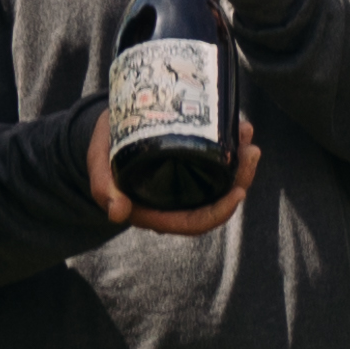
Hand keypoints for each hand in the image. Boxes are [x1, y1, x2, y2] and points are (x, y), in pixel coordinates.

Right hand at [84, 110, 262, 237]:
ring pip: (222, 179)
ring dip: (240, 160)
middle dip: (239, 178)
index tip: (238, 192)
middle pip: (216, 200)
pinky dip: (230, 144)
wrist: (105, 130)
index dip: (218, 213)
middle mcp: (176, 200)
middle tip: (251, 151)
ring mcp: (186, 180)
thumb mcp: (98, 164)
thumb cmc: (103, 150)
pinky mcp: (191, 161)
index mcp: (155, 210)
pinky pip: (217, 160)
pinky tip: (238, 126)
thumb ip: (103, 186)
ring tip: (246, 131)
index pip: (193, 222)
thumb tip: (117, 212)